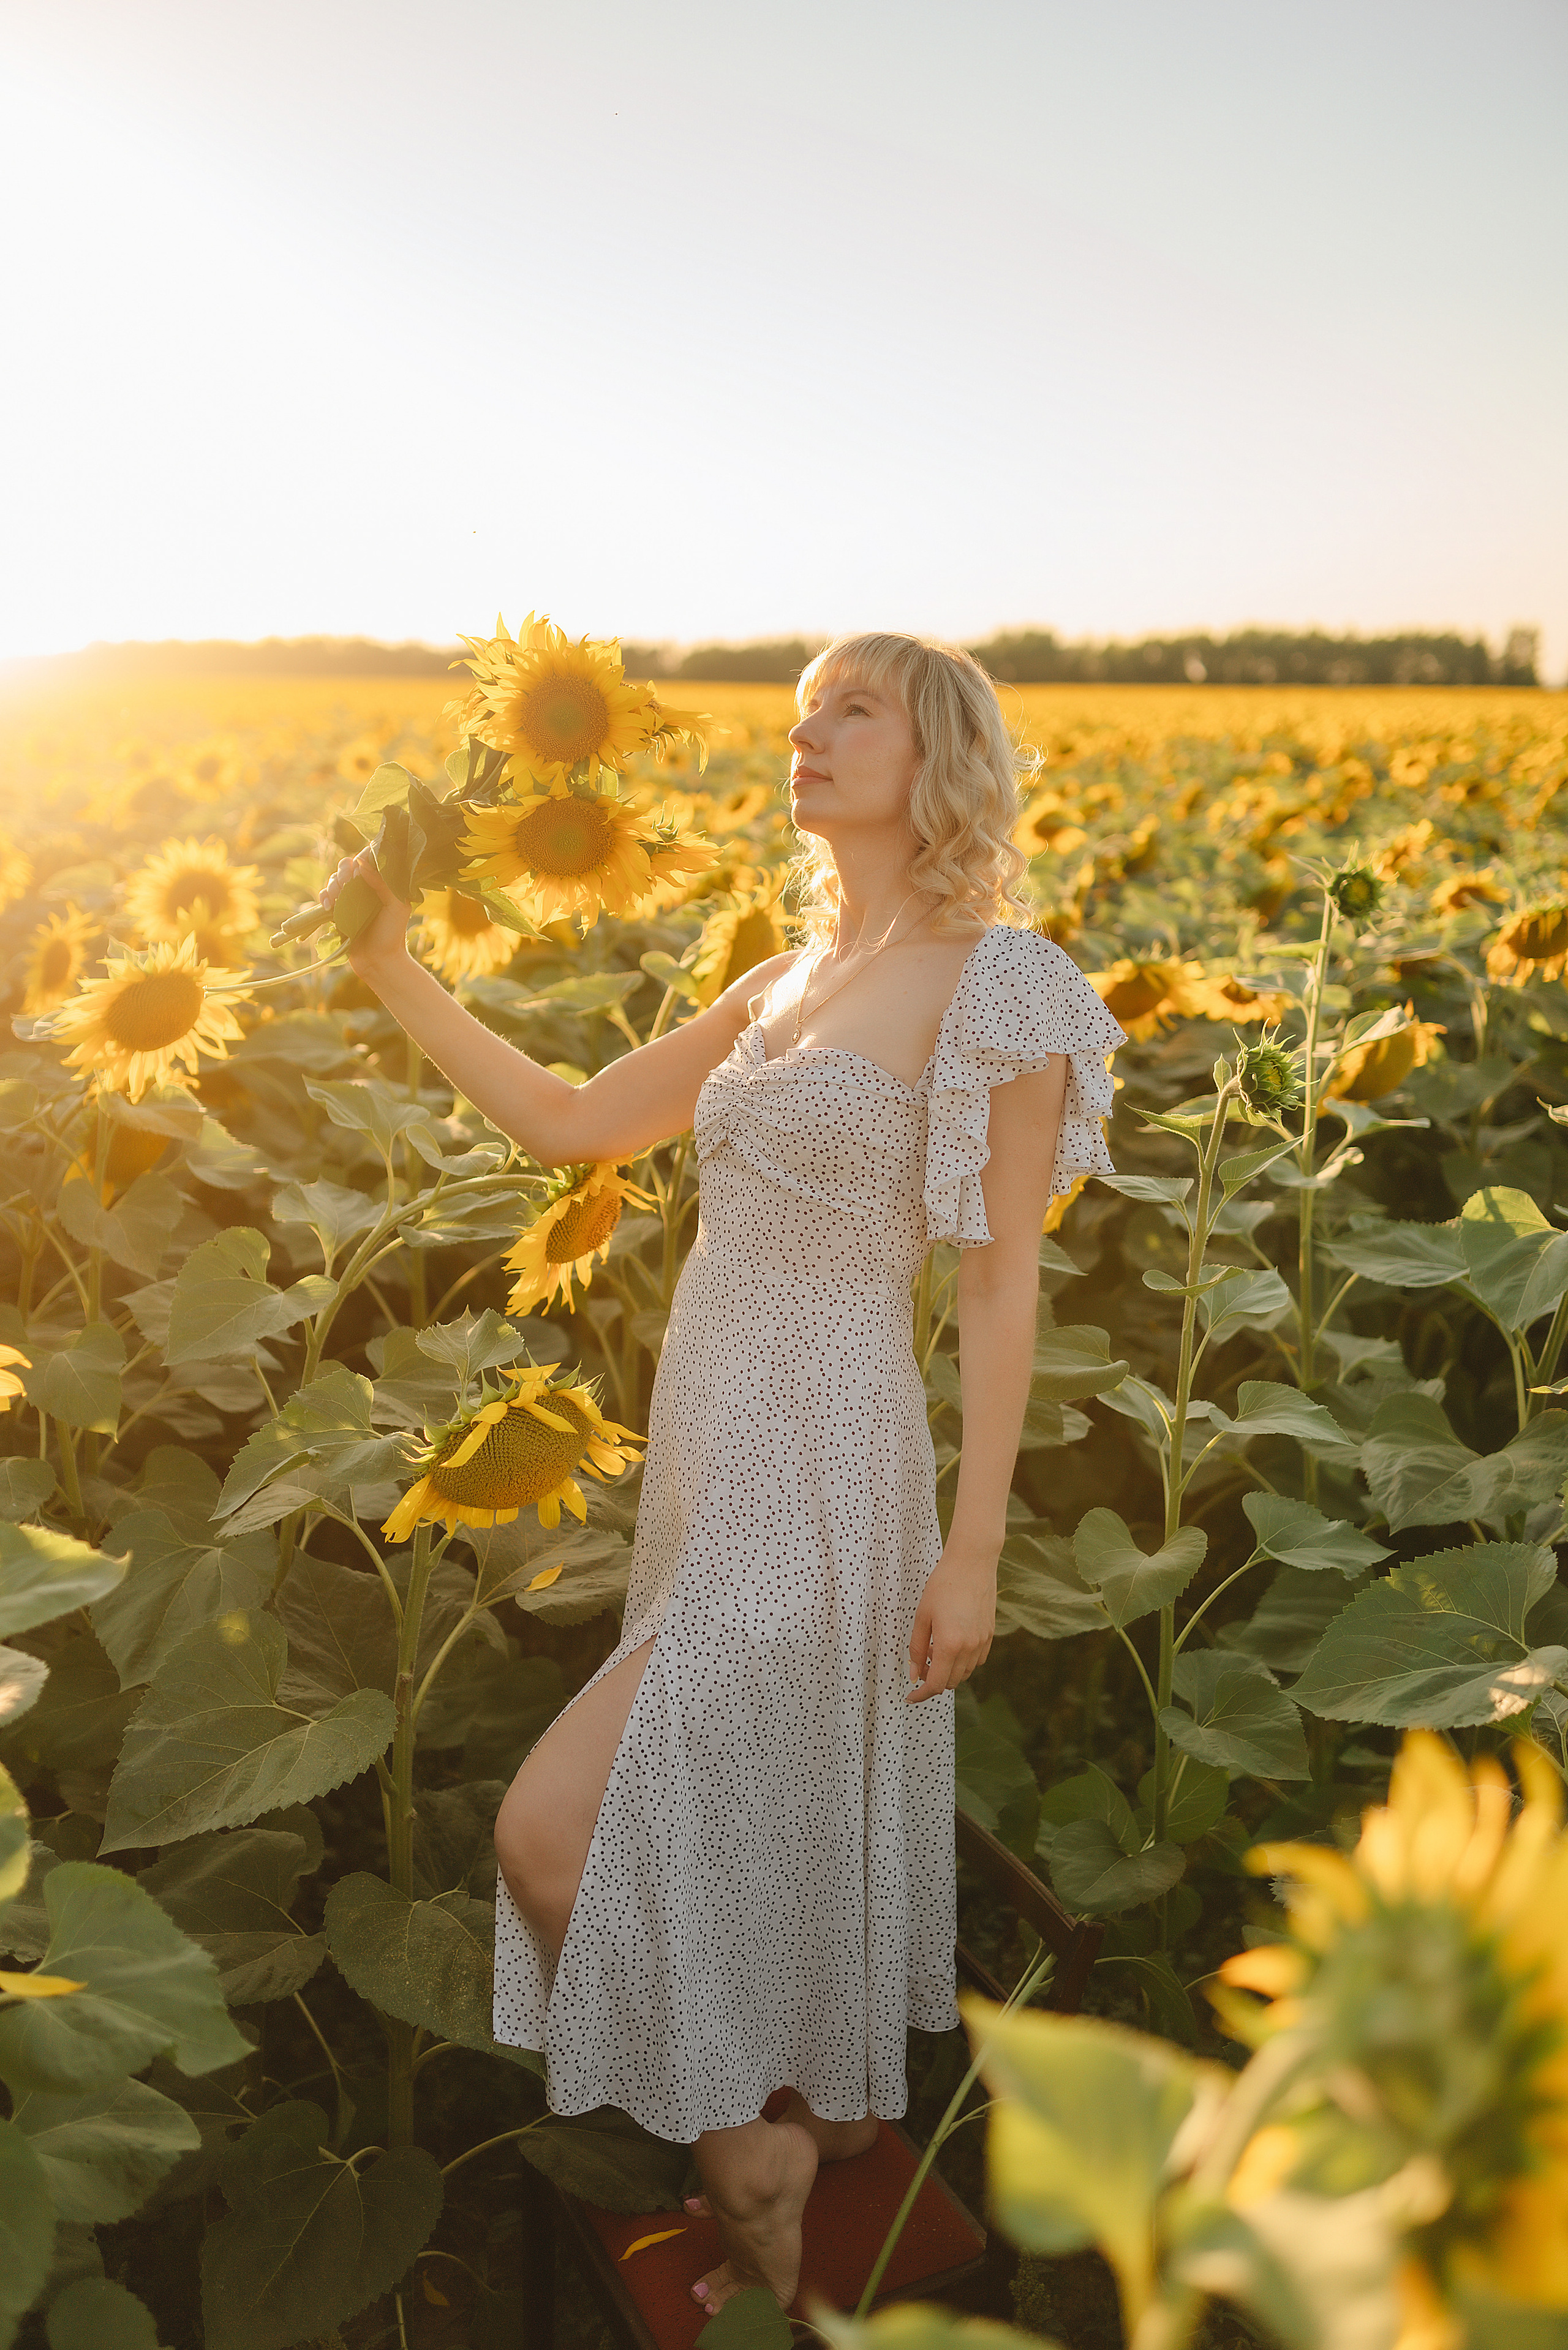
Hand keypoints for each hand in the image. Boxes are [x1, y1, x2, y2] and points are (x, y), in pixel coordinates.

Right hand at [320, 848, 411, 976]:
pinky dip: (324, 897)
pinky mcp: (338, 909)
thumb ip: (384, 884)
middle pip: (348, 865)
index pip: (369, 859)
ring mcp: (350, 897)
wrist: (378, 961)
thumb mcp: (396, 907)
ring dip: (333, 886)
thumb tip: (362, 864)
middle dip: (344, 872)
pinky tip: (329, 907)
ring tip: (337, 901)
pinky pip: (325, 895)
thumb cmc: (392, 934)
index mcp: (382, 882)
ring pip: (334, 878)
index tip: (361, 873)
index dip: (362, 860)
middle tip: (347, 885)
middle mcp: (365, 886)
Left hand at [905, 1543, 996, 1702]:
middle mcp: (969, 1648)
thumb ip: (917, 1649)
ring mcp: (982, 1642)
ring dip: (949, 1671)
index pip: (936, 1684)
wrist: (972, 1563)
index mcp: (949, 1645)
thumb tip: (914, 1675)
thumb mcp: (922, 1616)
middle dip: (934, 1681)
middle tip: (920, 1666)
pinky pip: (977, 1660)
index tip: (911, 1696)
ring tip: (934, 1650)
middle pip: (951, 1682)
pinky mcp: (990, 1635)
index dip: (922, 1694)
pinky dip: (963, 1662)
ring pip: (965, 1673)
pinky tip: (952, 1645)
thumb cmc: (943, 1585)